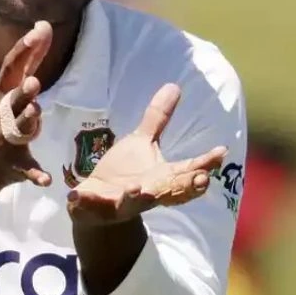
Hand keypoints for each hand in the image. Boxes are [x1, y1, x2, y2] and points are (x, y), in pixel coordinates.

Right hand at [0, 20, 54, 187]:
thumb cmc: (3, 117)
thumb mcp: (13, 87)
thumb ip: (29, 61)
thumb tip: (44, 27)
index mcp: (3, 94)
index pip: (13, 67)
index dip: (25, 49)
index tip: (40, 30)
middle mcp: (3, 114)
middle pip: (13, 100)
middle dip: (22, 92)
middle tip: (34, 82)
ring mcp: (7, 139)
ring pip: (19, 130)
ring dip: (27, 122)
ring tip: (35, 112)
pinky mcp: (15, 162)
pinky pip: (27, 169)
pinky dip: (36, 175)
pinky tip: (47, 180)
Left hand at [67, 84, 226, 225]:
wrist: (93, 205)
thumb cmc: (125, 172)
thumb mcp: (142, 143)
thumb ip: (157, 118)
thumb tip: (174, 85)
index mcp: (161, 178)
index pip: (188, 170)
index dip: (205, 163)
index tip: (220, 151)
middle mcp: (147, 193)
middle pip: (170, 191)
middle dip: (184, 187)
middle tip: (199, 179)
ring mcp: (121, 203)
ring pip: (133, 203)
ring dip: (137, 197)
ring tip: (136, 189)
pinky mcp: (95, 209)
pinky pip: (89, 206)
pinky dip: (84, 201)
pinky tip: (75, 194)